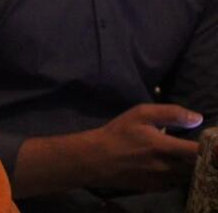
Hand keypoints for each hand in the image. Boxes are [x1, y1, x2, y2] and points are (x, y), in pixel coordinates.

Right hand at [87, 103, 201, 191]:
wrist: (97, 158)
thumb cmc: (118, 133)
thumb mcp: (140, 114)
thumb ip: (171, 113)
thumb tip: (197, 118)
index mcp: (164, 147)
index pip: (199, 152)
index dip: (210, 148)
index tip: (211, 142)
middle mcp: (166, 167)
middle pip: (198, 167)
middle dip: (202, 159)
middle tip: (200, 149)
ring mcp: (162, 180)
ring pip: (188, 177)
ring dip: (191, 168)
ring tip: (187, 158)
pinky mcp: (156, 188)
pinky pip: (176, 183)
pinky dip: (179, 176)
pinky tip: (172, 166)